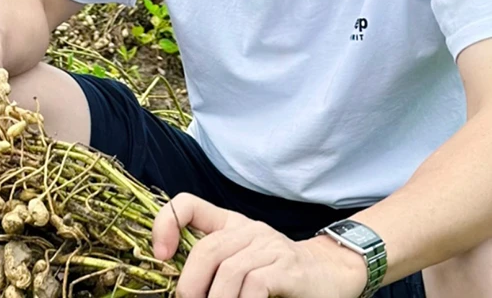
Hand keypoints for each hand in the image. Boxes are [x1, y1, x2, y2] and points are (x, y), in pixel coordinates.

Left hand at [152, 193, 367, 297]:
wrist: (331, 273)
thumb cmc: (277, 274)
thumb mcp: (241, 263)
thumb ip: (213, 265)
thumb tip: (177, 287)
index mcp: (229, 224)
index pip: (188, 205)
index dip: (166, 223)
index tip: (160, 256)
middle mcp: (248, 230)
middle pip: (207, 249)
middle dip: (190, 284)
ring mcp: (269, 247)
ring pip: (229, 271)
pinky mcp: (288, 268)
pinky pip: (255, 285)